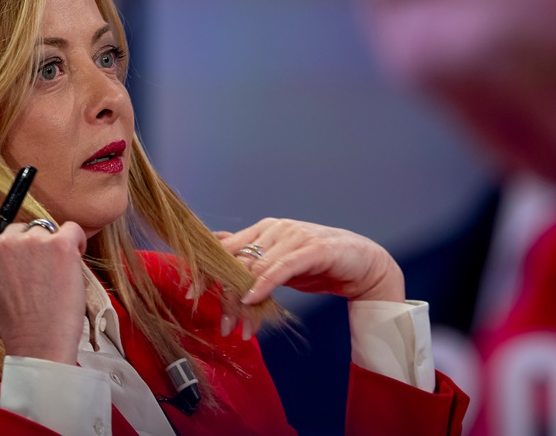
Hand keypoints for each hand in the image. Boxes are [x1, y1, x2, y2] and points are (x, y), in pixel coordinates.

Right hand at [0, 206, 86, 363]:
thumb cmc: (9, 323)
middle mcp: (4, 242)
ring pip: (45, 231)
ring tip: (50, 279)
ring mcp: (34, 241)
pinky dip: (75, 243)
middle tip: (32, 276)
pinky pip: (73, 230)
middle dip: (27, 246)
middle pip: (18, 226)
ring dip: (51, 248)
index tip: (5, 238)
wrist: (39, 343)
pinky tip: (69, 266)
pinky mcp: (61, 245)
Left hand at [216, 218, 405, 336]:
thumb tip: (217, 268)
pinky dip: (265, 284)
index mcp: (263, 229)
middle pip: (237, 261)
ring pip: (256, 268)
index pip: (225, 247)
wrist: (363, 263)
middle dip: (227, 296)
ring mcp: (295, 236)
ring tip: (242, 327)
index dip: (207, 270)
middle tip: (224, 325)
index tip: (192, 294)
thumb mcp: (279, 264)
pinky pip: (282, 267)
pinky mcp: (314, 249)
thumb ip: (254, 264)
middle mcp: (276, 228)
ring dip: (245, 301)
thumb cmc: (319, 264)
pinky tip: (253, 300)